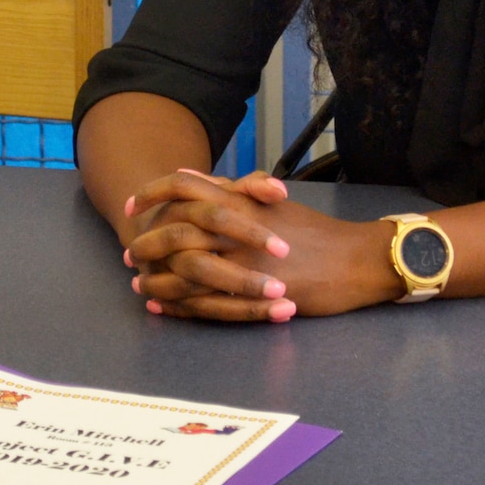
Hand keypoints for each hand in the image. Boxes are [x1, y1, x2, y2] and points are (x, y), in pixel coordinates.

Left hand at [125, 170, 401, 320]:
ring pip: (183, 269)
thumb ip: (231, 189)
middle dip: (148, 243)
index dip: (152, 194)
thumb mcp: (271, 202)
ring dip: (157, 279)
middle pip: (175, 230)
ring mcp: (242, 261)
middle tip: (131, 255)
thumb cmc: (314, 232)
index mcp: (239, 201)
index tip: (133, 206)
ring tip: (140, 286)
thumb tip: (193, 176)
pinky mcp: (252, 293)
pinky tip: (162, 308)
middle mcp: (235, 227)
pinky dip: (178, 304)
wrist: (353, 260)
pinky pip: (203, 300)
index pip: (183, 187)